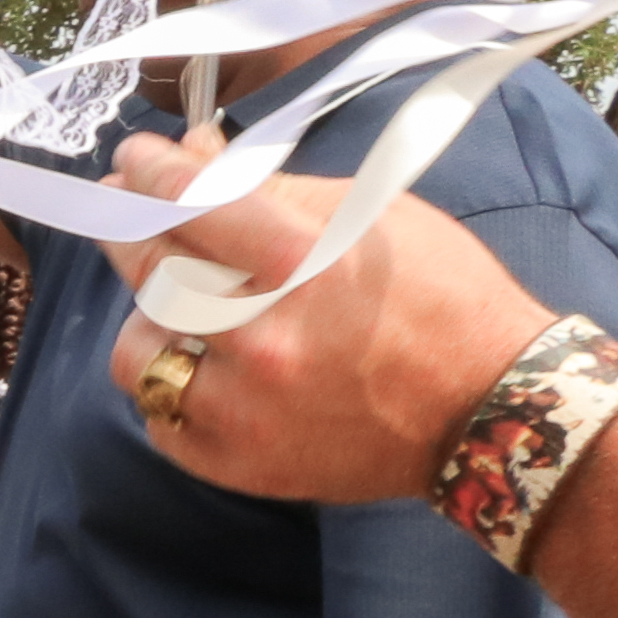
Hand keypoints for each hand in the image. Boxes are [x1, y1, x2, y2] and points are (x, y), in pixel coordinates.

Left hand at [100, 151, 553, 507]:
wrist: (492, 408)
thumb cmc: (441, 298)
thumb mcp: (372, 215)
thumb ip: (271, 189)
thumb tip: (190, 156)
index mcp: (303, 265)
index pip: (188, 203)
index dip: (149, 173)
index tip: (134, 159)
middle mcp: (264, 337)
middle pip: (151, 270)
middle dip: (129, 230)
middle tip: (125, 209)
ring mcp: (244, 407)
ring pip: (137, 349)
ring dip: (152, 319)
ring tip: (181, 306)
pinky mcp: (235, 461)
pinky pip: (157, 416)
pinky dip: (170, 388)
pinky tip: (202, 368)